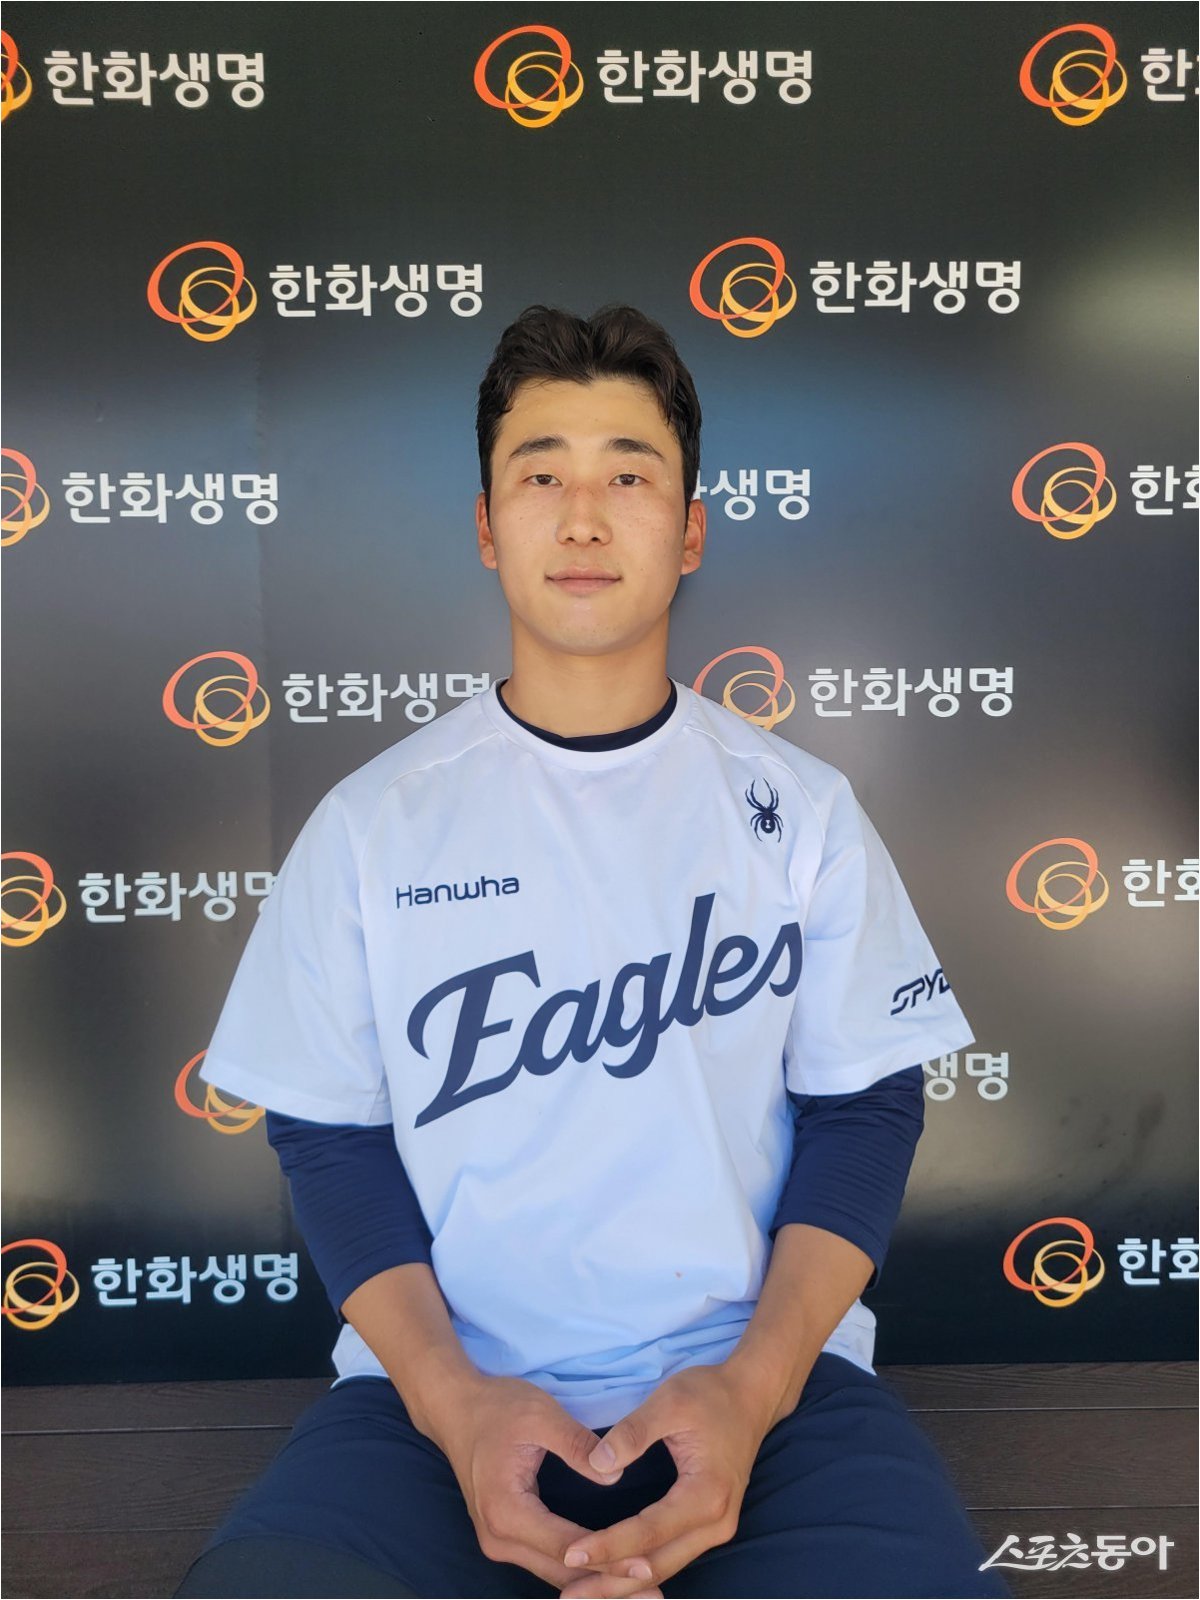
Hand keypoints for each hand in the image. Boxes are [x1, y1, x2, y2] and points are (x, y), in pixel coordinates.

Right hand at [429, 1373, 665, 1596]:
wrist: (454, 1407)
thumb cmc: (498, 1407)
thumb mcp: (541, 1415)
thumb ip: (578, 1446)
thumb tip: (614, 1476)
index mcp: (507, 1510)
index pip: (567, 1546)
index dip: (610, 1557)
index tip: (648, 1564)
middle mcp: (499, 1538)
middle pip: (561, 1573)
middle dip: (608, 1582)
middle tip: (655, 1588)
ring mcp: (499, 1541)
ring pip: (555, 1574)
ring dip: (595, 1581)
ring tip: (640, 1586)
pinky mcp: (505, 1536)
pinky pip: (546, 1562)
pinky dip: (578, 1569)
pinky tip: (609, 1571)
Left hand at [555, 1362, 776, 1597]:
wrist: (751, 1395)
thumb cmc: (710, 1394)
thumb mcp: (669, 1401)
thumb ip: (633, 1433)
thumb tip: (597, 1465)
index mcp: (706, 1494)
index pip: (648, 1533)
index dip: (608, 1546)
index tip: (569, 1554)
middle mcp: (717, 1523)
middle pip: (657, 1565)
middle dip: (611, 1581)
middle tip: (567, 1591)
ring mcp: (717, 1529)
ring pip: (665, 1568)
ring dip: (624, 1582)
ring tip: (581, 1592)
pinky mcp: (710, 1526)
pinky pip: (672, 1557)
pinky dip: (640, 1570)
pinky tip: (612, 1575)